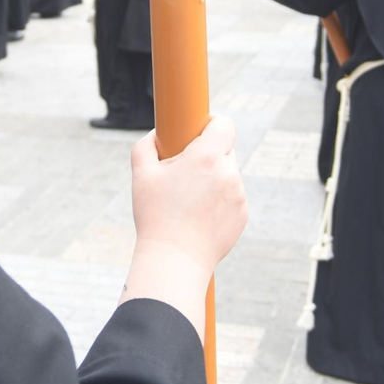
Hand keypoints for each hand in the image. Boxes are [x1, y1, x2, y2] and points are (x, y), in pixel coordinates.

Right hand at [125, 117, 249, 337]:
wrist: (175, 260)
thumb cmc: (156, 216)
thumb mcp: (141, 174)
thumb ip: (146, 145)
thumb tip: (156, 134)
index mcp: (206, 158)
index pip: (224, 124)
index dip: (212, 124)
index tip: (199, 131)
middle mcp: (228, 173)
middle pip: (225, 150)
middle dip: (207, 155)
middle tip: (184, 172)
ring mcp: (239, 195)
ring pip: (227, 175)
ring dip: (213, 179)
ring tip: (188, 201)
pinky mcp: (242, 215)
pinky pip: (232, 197)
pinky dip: (219, 201)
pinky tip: (199, 216)